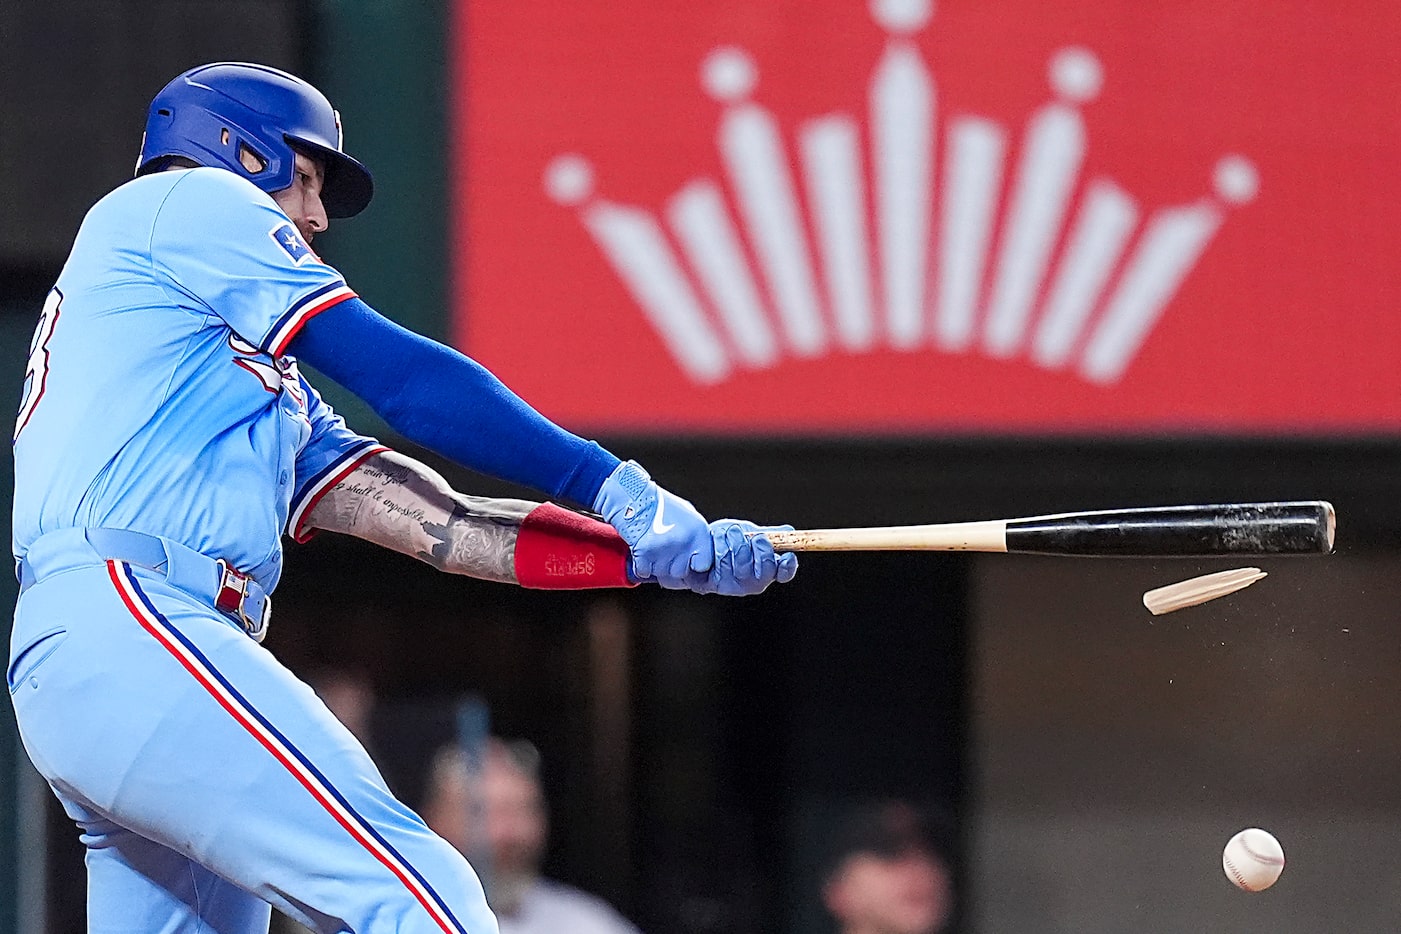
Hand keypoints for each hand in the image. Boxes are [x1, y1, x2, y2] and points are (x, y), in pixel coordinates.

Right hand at [593, 461, 712, 587]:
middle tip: (664, 554)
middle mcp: (684, 542)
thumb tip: (699, 555)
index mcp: (698, 532)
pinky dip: (641, 566)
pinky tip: (641, 550)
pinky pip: (644, 572)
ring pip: (662, 574)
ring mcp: (665, 549)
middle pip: (680, 573)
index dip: (694, 567)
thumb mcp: (687, 514)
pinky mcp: (645, 554)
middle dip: (671, 568)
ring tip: (652, 548)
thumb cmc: (659, 504)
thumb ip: (696, 536)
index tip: (688, 565)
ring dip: (655, 566)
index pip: (704, 565)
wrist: (632, 497)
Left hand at [689, 519, 799, 595]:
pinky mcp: (715, 585)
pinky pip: (722, 565)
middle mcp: (753, 582)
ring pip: (742, 564)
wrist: (697, 545)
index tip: (786, 554)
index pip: (784, 573)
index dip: (788, 565)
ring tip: (727, 532)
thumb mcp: (749, 533)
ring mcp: (734, 586)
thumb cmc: (726, 540)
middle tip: (753, 536)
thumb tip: (788, 531)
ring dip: (735, 541)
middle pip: (765, 569)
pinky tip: (715, 541)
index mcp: (767, 569)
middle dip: (760, 547)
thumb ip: (769, 534)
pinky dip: (720, 546)